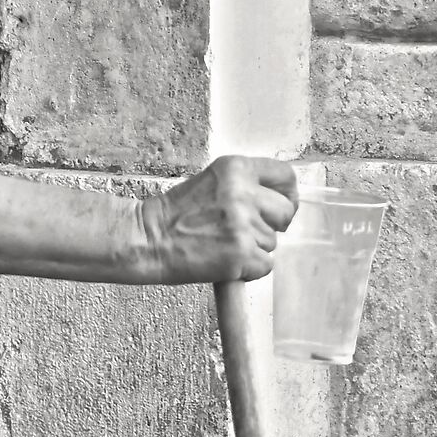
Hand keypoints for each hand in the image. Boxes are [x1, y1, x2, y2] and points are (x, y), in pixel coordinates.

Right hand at [137, 155, 299, 284]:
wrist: (150, 238)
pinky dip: (249, 269)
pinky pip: (265, 265)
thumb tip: (276, 202)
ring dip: (254, 248)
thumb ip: (244, 186)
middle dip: (272, 225)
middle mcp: (243, 192)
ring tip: (223, 243)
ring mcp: (244, 223)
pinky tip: (224, 259)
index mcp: (236, 168)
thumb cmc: (177, 214)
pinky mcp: (243, 252)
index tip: (279, 207)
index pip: (285, 177)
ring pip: (272, 242)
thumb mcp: (213, 182)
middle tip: (246, 231)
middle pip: (286, 212)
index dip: (286, 196)